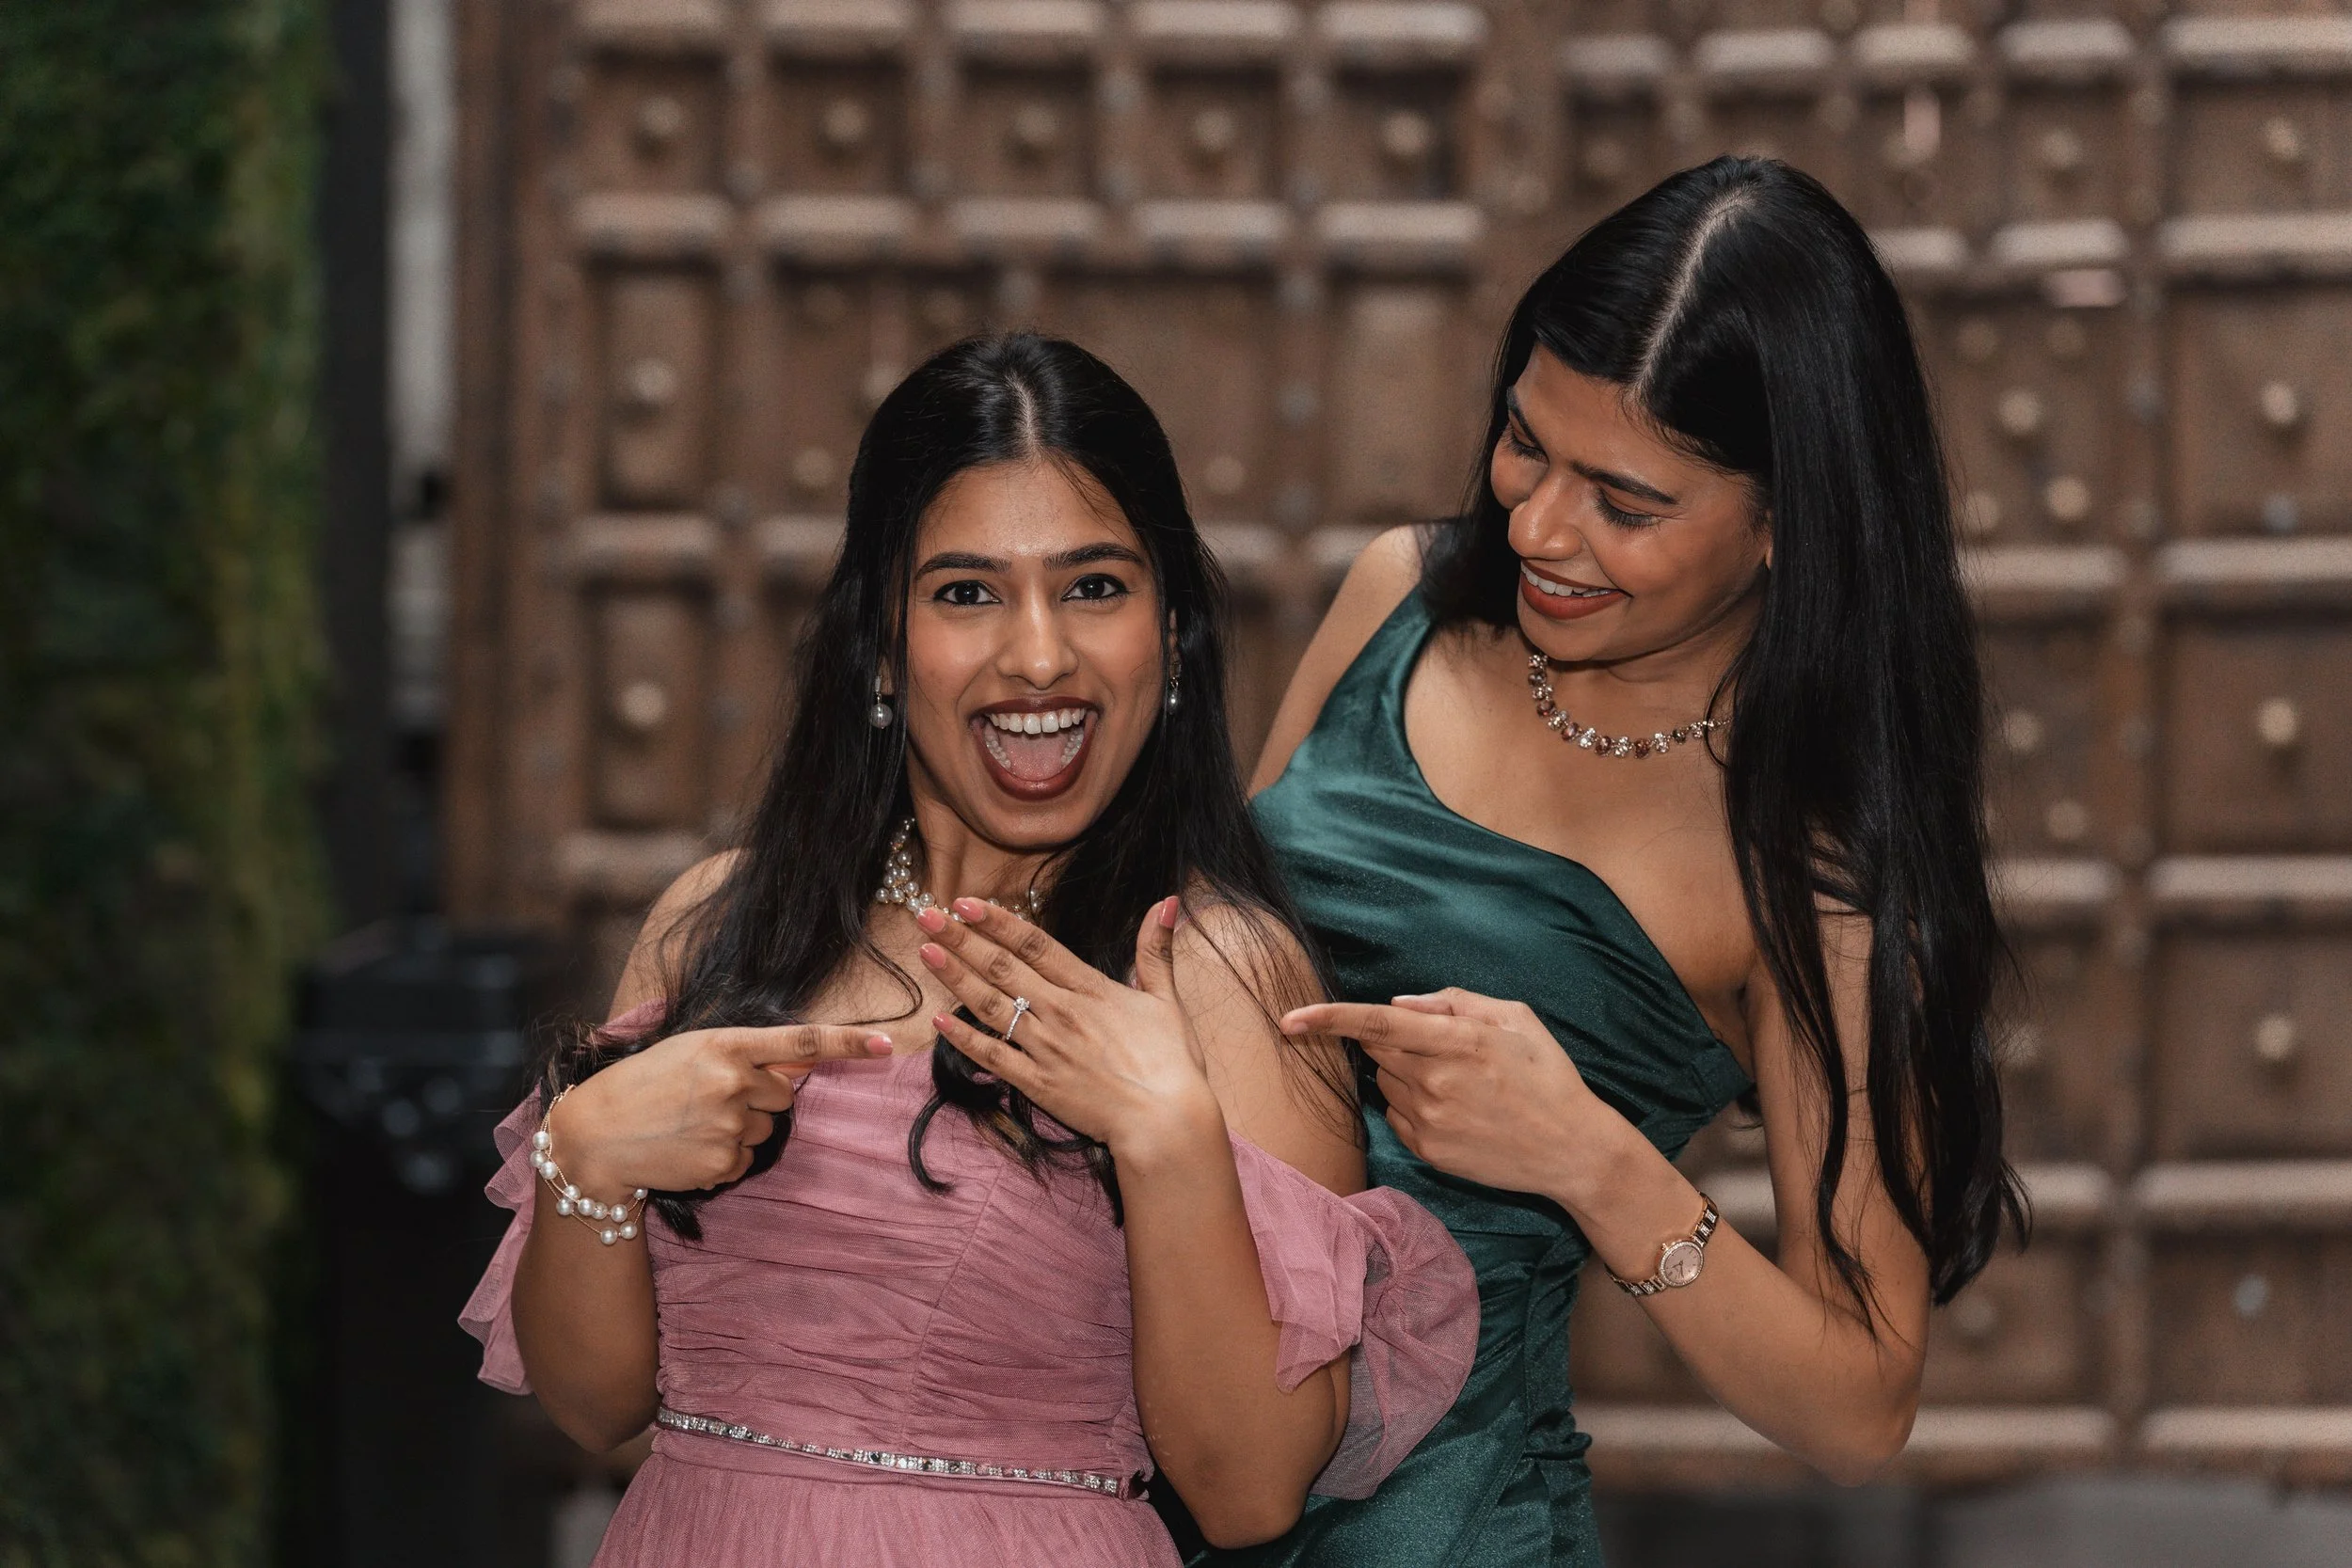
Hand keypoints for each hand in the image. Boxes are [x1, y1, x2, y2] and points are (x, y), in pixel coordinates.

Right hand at [553, 1023, 891, 1195]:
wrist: (592, 1136)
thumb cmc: (641, 1086)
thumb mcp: (690, 1051)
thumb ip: (742, 1055)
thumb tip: (796, 1068)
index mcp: (725, 1044)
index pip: (802, 1041)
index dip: (849, 1043)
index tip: (888, 1046)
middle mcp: (733, 1082)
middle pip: (784, 1094)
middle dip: (758, 1097)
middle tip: (708, 1099)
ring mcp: (728, 1126)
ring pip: (765, 1131)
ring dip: (739, 1129)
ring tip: (690, 1125)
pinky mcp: (721, 1164)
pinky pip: (744, 1162)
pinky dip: (722, 1159)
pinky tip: (686, 1150)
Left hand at [915, 896, 1221, 1155]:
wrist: (1166, 1122)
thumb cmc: (1171, 1063)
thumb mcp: (1167, 1000)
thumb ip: (1157, 950)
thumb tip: (1169, 901)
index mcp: (1090, 989)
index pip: (1035, 945)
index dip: (998, 921)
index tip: (966, 902)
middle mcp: (1061, 1012)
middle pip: (1002, 968)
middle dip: (961, 939)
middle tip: (927, 916)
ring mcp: (1045, 1048)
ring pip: (990, 1006)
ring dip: (955, 977)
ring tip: (924, 952)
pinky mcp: (1037, 1083)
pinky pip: (993, 1056)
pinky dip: (964, 1038)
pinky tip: (939, 1020)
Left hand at [1281, 988, 1604, 1200]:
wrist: (1572, 1150)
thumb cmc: (1547, 1075)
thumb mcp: (1515, 1019)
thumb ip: (1453, 1003)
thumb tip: (1399, 1006)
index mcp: (1457, 1043)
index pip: (1377, 1026)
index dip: (1328, 1019)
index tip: (1289, 1019)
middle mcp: (1435, 1084)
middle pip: (1378, 1051)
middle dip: (1394, 1042)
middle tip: (1441, 1048)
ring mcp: (1429, 1122)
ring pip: (1386, 1084)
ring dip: (1405, 1074)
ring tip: (1458, 1083)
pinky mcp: (1429, 1151)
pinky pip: (1397, 1116)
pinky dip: (1414, 1105)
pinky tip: (1457, 1109)